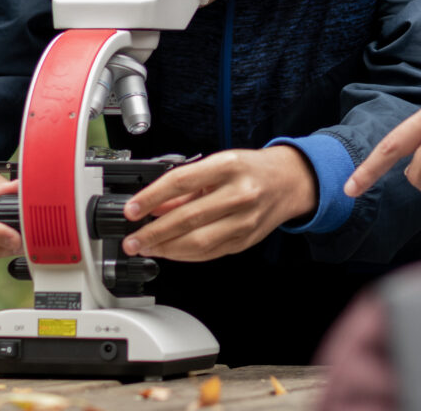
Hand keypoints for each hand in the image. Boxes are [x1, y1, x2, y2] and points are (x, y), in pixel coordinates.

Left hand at [118, 147, 316, 262]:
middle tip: (133, 240)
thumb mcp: (217, 165)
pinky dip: (185, 255)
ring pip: (198, 242)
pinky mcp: (245, 240)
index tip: (132, 209)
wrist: (289, 182)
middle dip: (153, 233)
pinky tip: (170, 251)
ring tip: (146, 247)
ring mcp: (244, 220)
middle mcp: (239, 194)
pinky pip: (209, 253)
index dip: (151, 197)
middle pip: (187, 219)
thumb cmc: (250, 169)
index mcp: (228, 166)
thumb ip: (185, 186)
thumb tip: (153, 204)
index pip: (181, 182)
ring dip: (166, 248)